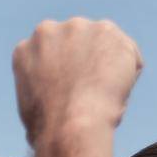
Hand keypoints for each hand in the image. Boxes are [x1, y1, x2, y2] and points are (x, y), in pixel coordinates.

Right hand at [13, 19, 143, 141]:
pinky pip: (127, 52)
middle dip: (86, 60)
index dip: (64, 71)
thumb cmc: (50, 129)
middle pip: (75, 42)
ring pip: (103, 44)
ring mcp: (78, 28)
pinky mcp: (107, 31)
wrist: (71, 125)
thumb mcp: (31, 107)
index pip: (49, 52)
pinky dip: (130, 71)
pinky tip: (119, 91)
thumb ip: (43, 90)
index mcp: (26, 49)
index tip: (73, 88)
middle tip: (94, 90)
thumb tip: (54, 101)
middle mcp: (48, 30)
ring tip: (105, 95)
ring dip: (108, 65)